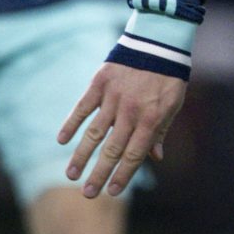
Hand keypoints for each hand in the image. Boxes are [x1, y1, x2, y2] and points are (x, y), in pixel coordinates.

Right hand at [60, 62, 184, 198]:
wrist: (158, 40)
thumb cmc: (169, 75)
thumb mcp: (173, 103)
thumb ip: (161, 130)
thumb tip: (156, 157)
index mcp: (151, 118)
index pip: (135, 154)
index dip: (124, 175)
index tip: (112, 192)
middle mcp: (131, 111)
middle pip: (112, 149)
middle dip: (100, 174)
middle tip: (88, 194)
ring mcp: (113, 98)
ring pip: (94, 133)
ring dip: (81, 156)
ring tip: (70, 175)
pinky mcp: (99, 84)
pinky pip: (82, 107)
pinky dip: (71, 124)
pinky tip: (61, 141)